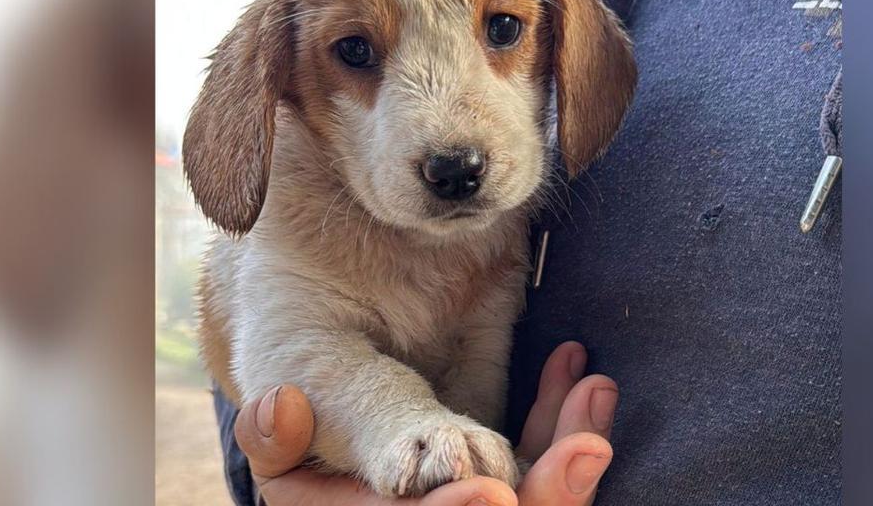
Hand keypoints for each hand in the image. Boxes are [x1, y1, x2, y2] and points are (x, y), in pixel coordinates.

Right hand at [234, 341, 617, 504]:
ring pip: (533, 503)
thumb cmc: (304, 430)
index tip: (489, 493)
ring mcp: (469, 505)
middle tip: (586, 452)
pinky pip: (541, 470)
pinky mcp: (501, 487)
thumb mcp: (278, 439)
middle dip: (547, 498)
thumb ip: (277, 436)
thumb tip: (284, 405)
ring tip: (595, 390)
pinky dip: (564, 427)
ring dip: (568, 449)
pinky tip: (582, 379)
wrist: (337, 412)